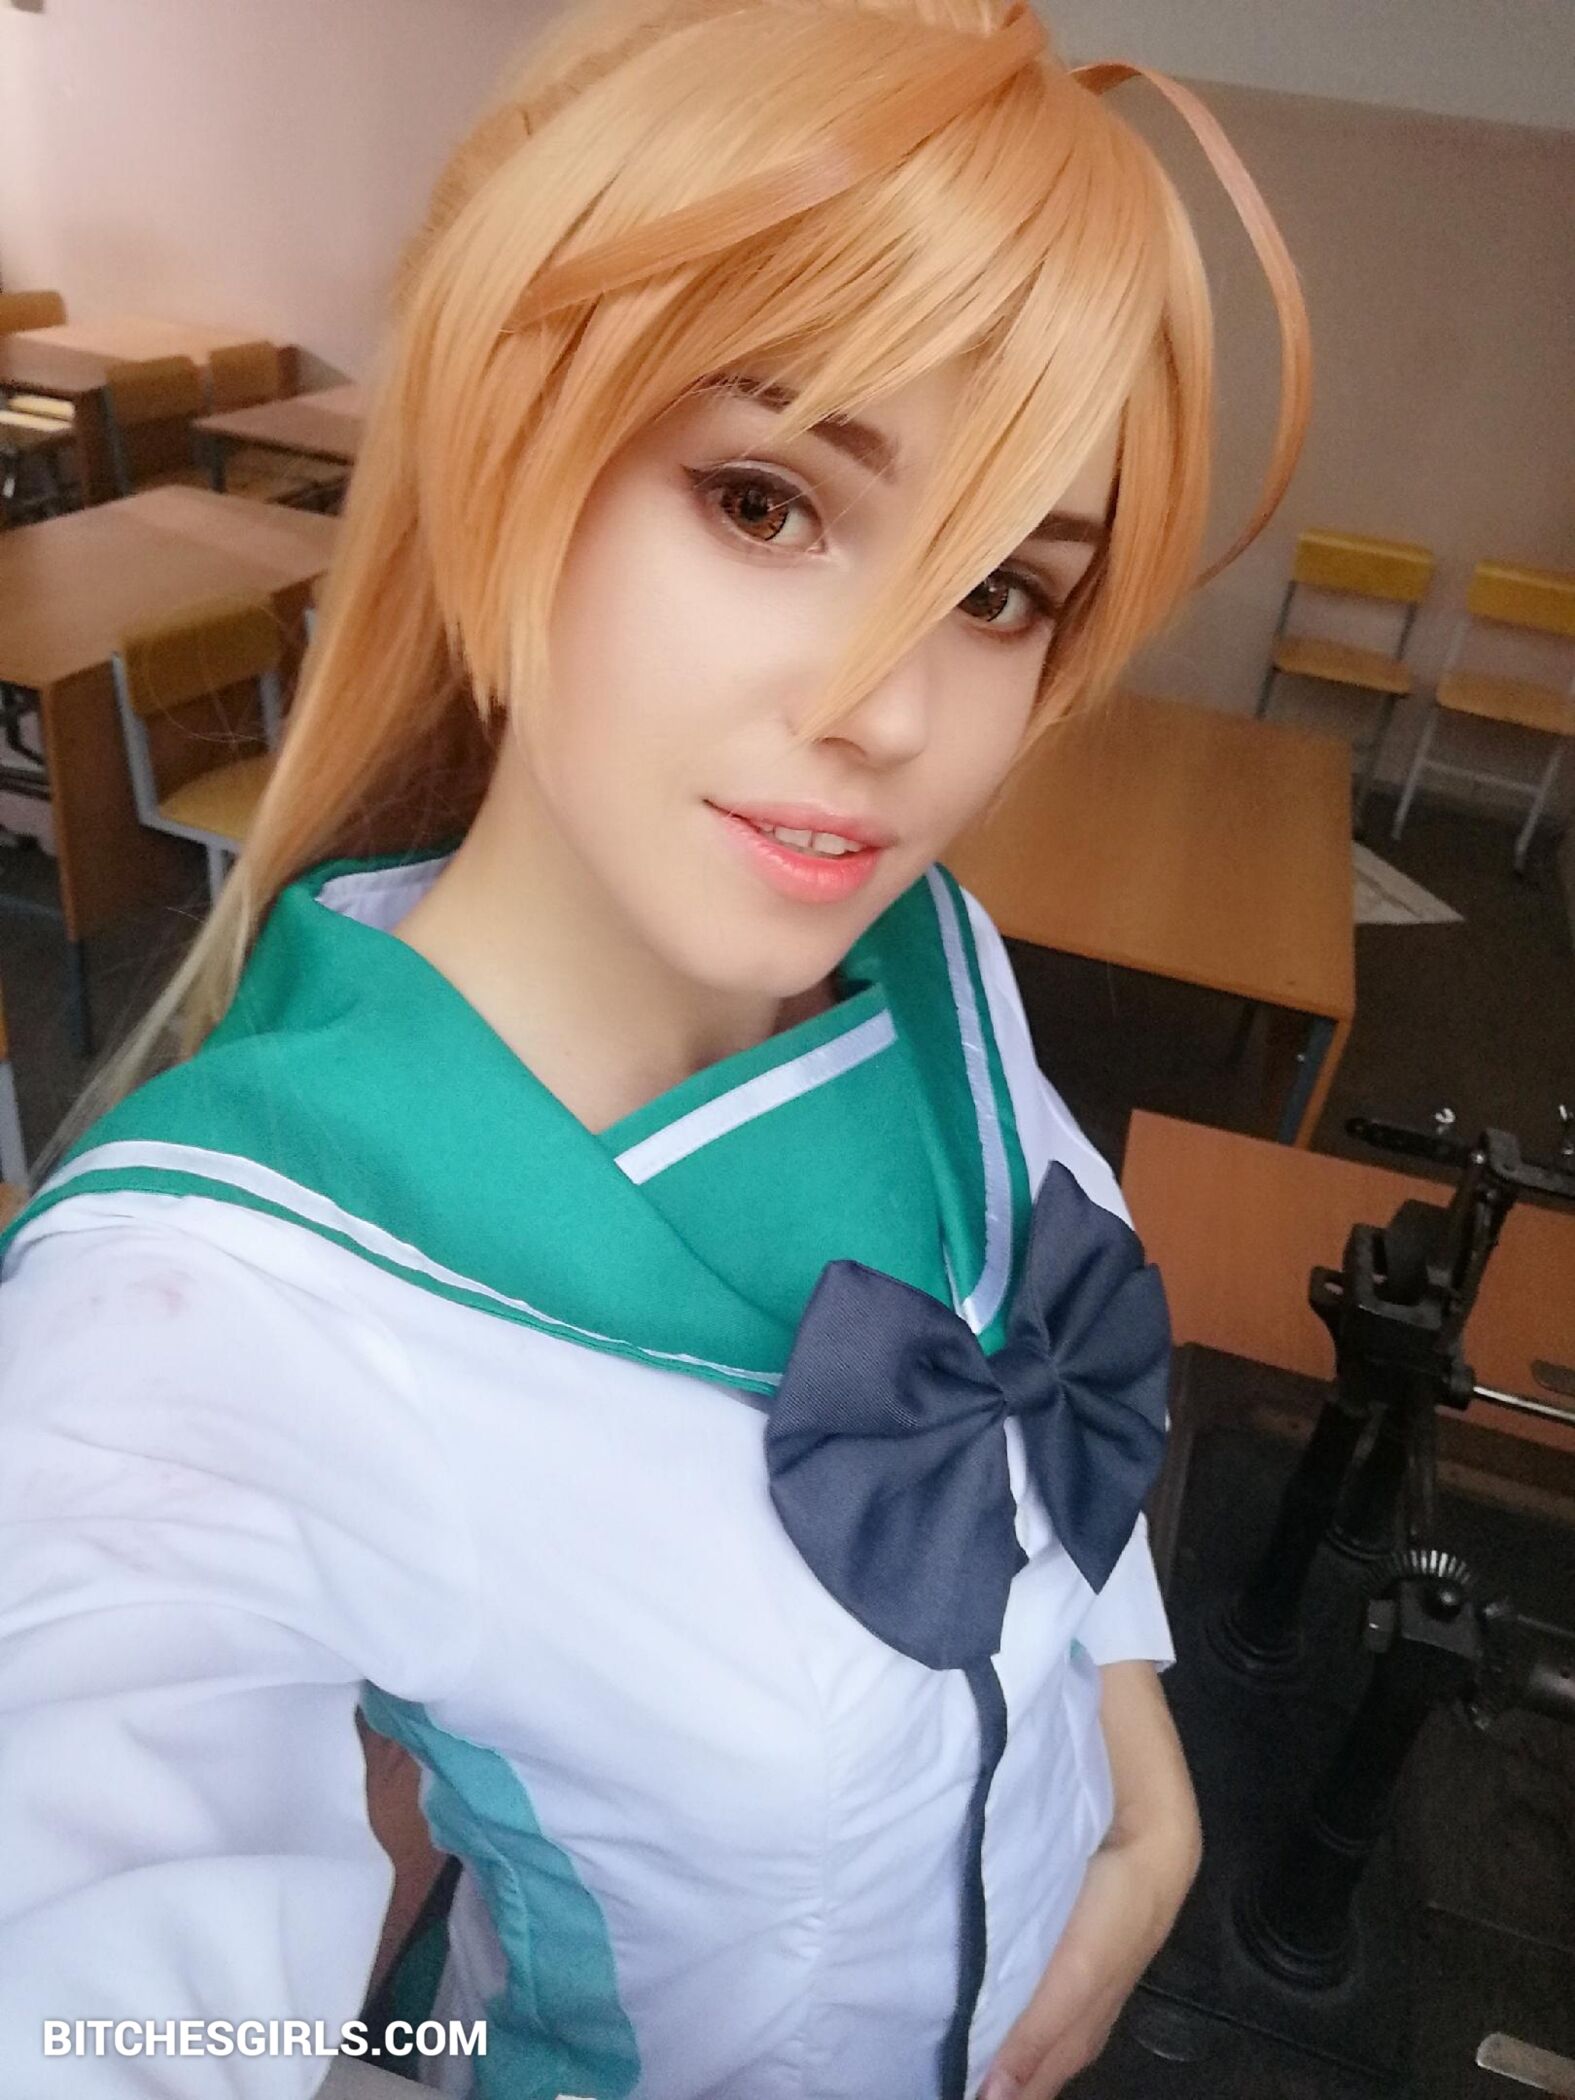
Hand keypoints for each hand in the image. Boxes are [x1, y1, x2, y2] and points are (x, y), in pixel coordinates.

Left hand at [975, 1661, 1200, 2099]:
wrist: (1079, 1583)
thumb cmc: (1067, 1626)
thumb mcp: (1067, 1680)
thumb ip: (1026, 1750)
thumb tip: (952, 1834)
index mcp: (1157, 1828)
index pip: (1099, 1944)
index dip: (1047, 2013)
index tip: (997, 2069)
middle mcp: (1155, 1861)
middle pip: (1103, 1980)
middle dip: (1045, 2049)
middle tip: (983, 2098)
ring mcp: (1135, 1870)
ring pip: (1098, 1982)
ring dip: (1048, 2043)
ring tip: (993, 2089)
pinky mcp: (1106, 1868)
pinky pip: (1086, 1957)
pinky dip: (1050, 2010)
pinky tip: (1010, 2044)